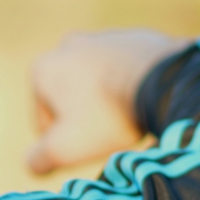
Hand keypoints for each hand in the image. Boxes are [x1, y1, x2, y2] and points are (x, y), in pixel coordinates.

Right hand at [26, 30, 189, 174]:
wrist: (165, 83)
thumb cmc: (107, 116)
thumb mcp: (64, 150)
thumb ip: (38, 159)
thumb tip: (34, 161)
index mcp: (43, 69)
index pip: (44, 121)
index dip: (63, 142)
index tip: (87, 144)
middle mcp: (68, 46)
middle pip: (71, 99)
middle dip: (85, 117)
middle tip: (109, 133)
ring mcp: (104, 38)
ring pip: (99, 84)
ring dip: (108, 102)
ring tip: (129, 117)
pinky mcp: (136, 38)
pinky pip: (127, 71)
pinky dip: (132, 87)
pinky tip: (145, 101)